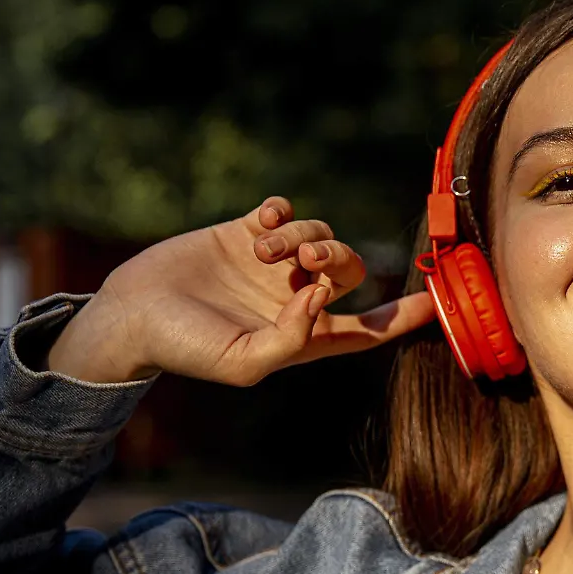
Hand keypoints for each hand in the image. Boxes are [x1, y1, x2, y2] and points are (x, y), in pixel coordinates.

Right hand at [47, 196, 434, 384]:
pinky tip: (264, 223)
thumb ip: (293, 339)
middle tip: (301, 260)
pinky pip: (285, 210)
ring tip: (261, 249)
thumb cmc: (186, 349)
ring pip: (320, 235)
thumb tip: (323, 297)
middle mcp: (296, 299)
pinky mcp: (244, 233)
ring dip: (299, 236)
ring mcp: (272, 266)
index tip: (439, 300)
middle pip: (352, 270)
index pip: (370, 330)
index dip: (406, 317)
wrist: (132, 315)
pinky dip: (283, 212)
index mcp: (305, 338)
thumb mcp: (243, 363)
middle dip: (337, 258)